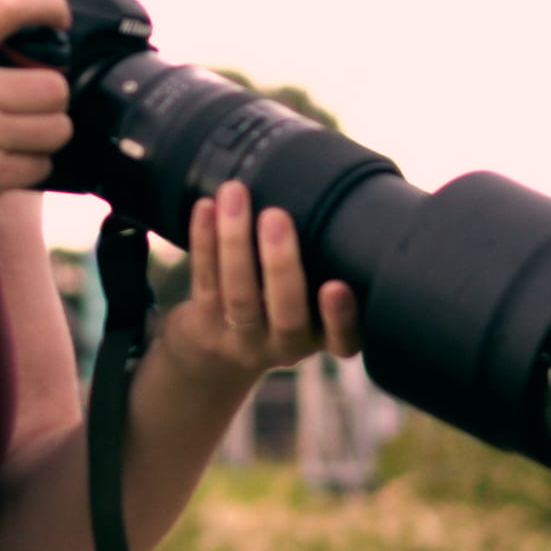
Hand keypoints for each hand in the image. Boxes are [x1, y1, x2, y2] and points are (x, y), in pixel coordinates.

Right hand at [0, 0, 76, 267]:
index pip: (7, 8)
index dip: (47, 4)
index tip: (57, 16)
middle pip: (53, 84)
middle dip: (47, 93)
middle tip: (26, 100)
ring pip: (57, 126)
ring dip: (44, 131)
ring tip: (17, 134)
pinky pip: (41, 165)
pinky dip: (29, 165)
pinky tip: (1, 163)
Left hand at [153, 184, 361, 394]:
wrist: (215, 358)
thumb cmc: (277, 309)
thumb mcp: (310, 304)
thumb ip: (327, 264)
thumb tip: (347, 192)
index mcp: (321, 337)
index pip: (342, 338)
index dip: (342, 317)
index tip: (337, 286)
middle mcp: (285, 344)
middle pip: (286, 313)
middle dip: (281, 264)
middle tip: (277, 216)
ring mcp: (241, 339)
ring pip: (238, 293)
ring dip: (235, 240)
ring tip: (235, 194)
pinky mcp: (204, 325)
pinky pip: (203, 281)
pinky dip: (203, 241)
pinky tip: (205, 207)